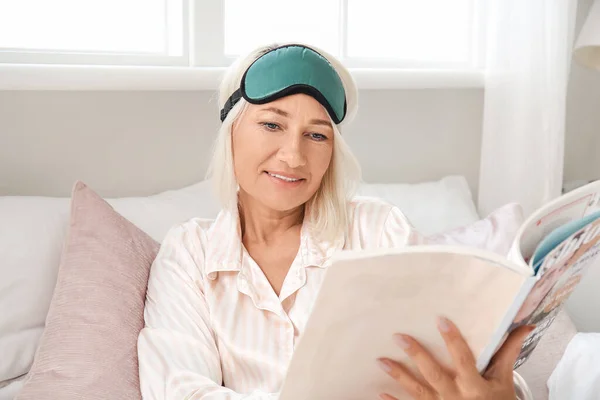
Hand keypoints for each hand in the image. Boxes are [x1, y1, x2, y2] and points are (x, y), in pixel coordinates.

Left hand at [377, 317, 534, 399]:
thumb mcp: (504, 379)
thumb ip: (508, 352)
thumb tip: (525, 326)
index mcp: (476, 386)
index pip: (463, 359)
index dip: (453, 340)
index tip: (441, 319)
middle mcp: (457, 397)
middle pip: (434, 375)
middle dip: (416, 356)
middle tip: (399, 337)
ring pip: (418, 391)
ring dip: (398, 376)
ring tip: (381, 360)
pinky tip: (380, 392)